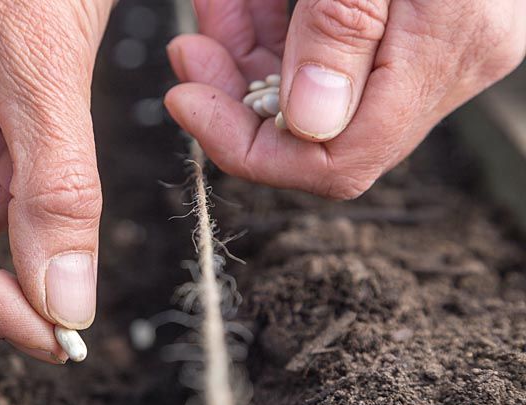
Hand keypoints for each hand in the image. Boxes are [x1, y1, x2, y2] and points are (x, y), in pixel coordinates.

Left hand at [166, 0, 524, 197]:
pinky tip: (234, 3)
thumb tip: (307, 123)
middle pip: (321, 126)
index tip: (188, 101)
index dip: (250, 147)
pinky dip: (276, 30)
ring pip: (319, 88)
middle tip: (188, 54)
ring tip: (204, 17)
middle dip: (239, 95)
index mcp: (444, 54)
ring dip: (248, 58)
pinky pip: (334, 48)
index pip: (339, 160)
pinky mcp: (414, 21)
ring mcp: (433, 44)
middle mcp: (447, 63)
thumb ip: (340, 32)